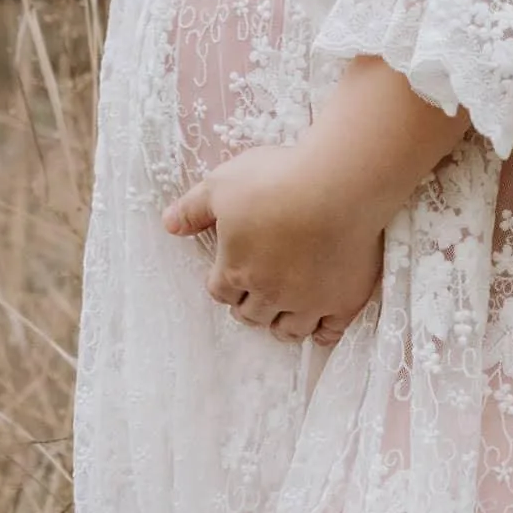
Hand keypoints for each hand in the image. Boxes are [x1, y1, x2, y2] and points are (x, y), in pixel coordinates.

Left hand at [163, 142, 386, 344]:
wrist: (339, 185)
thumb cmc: (276, 180)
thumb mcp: (221, 185)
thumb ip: (193, 209)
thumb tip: (168, 225)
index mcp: (236, 270)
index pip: (220, 292)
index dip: (224, 285)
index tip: (230, 276)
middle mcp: (270, 294)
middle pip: (252, 315)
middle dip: (250, 306)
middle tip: (256, 295)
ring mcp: (310, 301)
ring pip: (288, 330)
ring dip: (281, 324)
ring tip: (283, 313)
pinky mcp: (345, 300)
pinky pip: (330, 331)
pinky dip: (322, 332)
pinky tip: (319, 325)